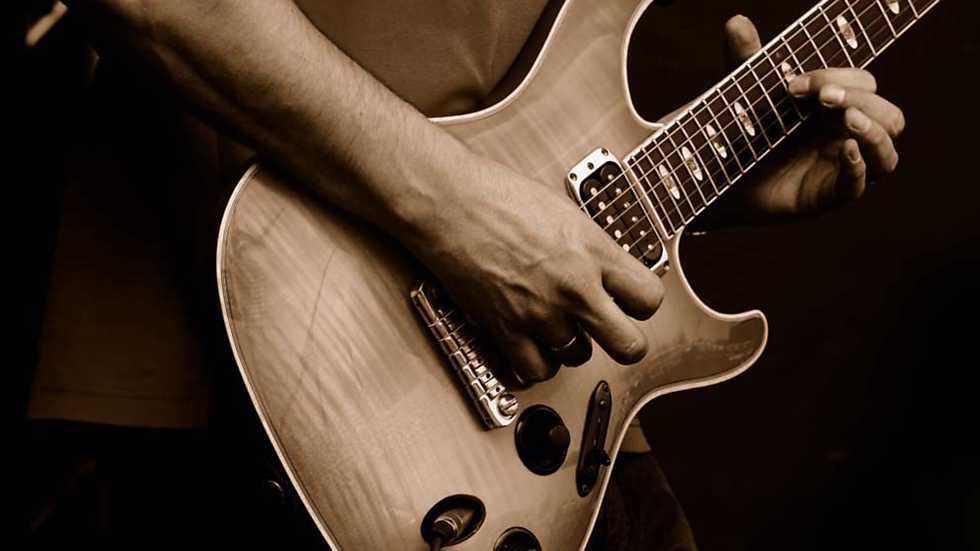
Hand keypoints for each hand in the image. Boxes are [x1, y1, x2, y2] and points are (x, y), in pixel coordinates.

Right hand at [408, 150, 663, 383]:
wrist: (449, 202)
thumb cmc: (497, 196)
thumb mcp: (564, 212)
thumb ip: (591, 248)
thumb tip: (607, 272)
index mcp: (594, 250)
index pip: (649, 298)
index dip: (642, 303)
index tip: (629, 301)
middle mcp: (574, 286)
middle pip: (629, 345)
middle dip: (623, 342)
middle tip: (609, 331)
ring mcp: (541, 312)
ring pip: (578, 356)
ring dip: (570, 343)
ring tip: (555, 321)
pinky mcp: (506, 328)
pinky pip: (536, 370)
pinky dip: (537, 362)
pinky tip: (533, 344)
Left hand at [697, 16, 905, 224]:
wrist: (715, 177)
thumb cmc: (740, 132)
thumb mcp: (745, 92)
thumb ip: (745, 59)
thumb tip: (736, 21)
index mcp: (837, 107)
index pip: (864, 85)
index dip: (838, 77)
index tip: (794, 83)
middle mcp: (846, 136)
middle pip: (887, 115)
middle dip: (860, 99)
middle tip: (824, 97)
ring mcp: (840, 168)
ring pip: (886, 152)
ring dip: (874, 131)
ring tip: (849, 118)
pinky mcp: (826, 196)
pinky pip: (858, 185)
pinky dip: (858, 167)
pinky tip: (845, 151)